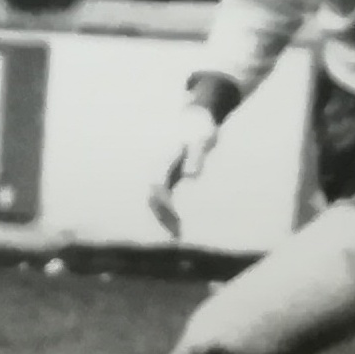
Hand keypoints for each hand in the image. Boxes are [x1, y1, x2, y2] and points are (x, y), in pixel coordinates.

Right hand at [149, 105, 222, 234]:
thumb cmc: (200, 128)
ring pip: (155, 198)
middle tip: (176, 236)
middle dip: (161, 216)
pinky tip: (178, 223)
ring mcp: (162, 171)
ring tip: (177, 235)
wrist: (194, 118)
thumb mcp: (202, 139)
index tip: (175, 220)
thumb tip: (191, 175)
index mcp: (164, 158)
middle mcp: (158, 167)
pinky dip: (167, 211)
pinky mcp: (168, 175)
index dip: (164, 204)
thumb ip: (196, 156)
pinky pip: (162, 196)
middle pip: (152, 195)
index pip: (158, 185)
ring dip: (163, 216)